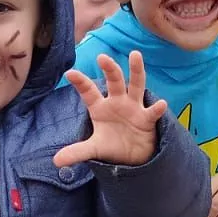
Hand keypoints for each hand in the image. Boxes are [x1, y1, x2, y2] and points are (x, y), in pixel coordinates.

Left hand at [55, 52, 166, 167]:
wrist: (133, 157)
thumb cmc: (112, 146)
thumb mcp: (94, 149)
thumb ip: (77, 152)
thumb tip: (56, 161)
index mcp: (100, 107)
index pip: (89, 92)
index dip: (80, 82)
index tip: (69, 73)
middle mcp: (117, 102)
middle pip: (114, 81)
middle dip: (109, 69)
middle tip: (102, 57)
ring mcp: (134, 107)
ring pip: (136, 85)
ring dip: (136, 71)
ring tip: (135, 55)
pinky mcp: (147, 118)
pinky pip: (152, 112)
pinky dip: (157, 109)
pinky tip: (161, 104)